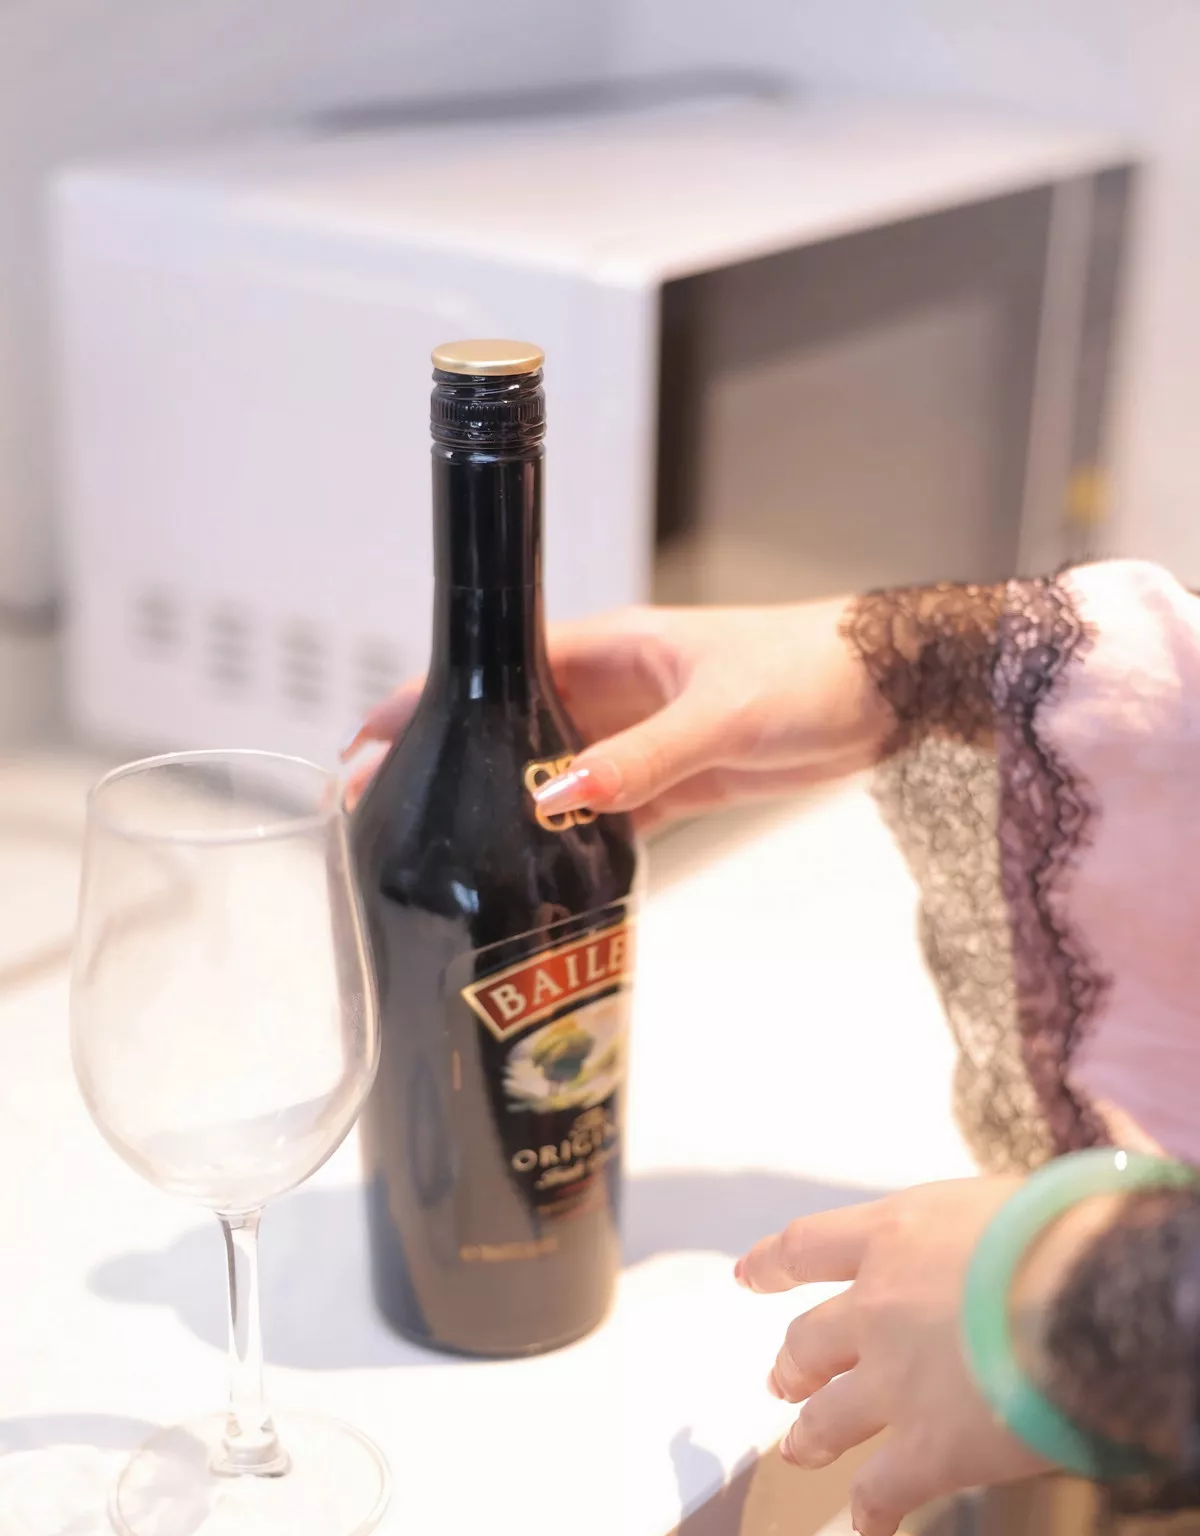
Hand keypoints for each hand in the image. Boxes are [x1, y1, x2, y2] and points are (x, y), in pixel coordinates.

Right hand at [341, 598, 888, 832]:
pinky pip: (606, 816)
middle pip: (508, 727)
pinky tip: (535, 876)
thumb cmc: (812, 668)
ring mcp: (640, 739)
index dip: (430, 698)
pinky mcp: (674, 781)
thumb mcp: (722, 712)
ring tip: (441, 852)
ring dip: (503, 807)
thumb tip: (557, 797)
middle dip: (449, 763)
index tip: (369, 739)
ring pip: (550, 777)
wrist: (892, 690)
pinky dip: (572, 842)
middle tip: (382, 813)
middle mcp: (612, 692)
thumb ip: (642, 758)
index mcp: (609, 649)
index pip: (496, 664)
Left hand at [735, 1176, 1055, 1535]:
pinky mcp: (928, 1449)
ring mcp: (893, 1382)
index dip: (772, 1264)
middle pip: (809, 1339)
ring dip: (811, 1435)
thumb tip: (1007, 1241)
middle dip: (794, 1363)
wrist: (1092, 1296)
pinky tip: (869, 1521)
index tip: (748, 1276)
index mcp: (895, 1234)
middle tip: (786, 1379)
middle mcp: (877, 1306)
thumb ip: (979, 1230)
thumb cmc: (1071, 1233)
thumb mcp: (1011, 1202)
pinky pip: (883, 1487)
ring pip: (828, 1416)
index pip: (809, 1246)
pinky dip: (872, 1507)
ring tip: (801, 1447)